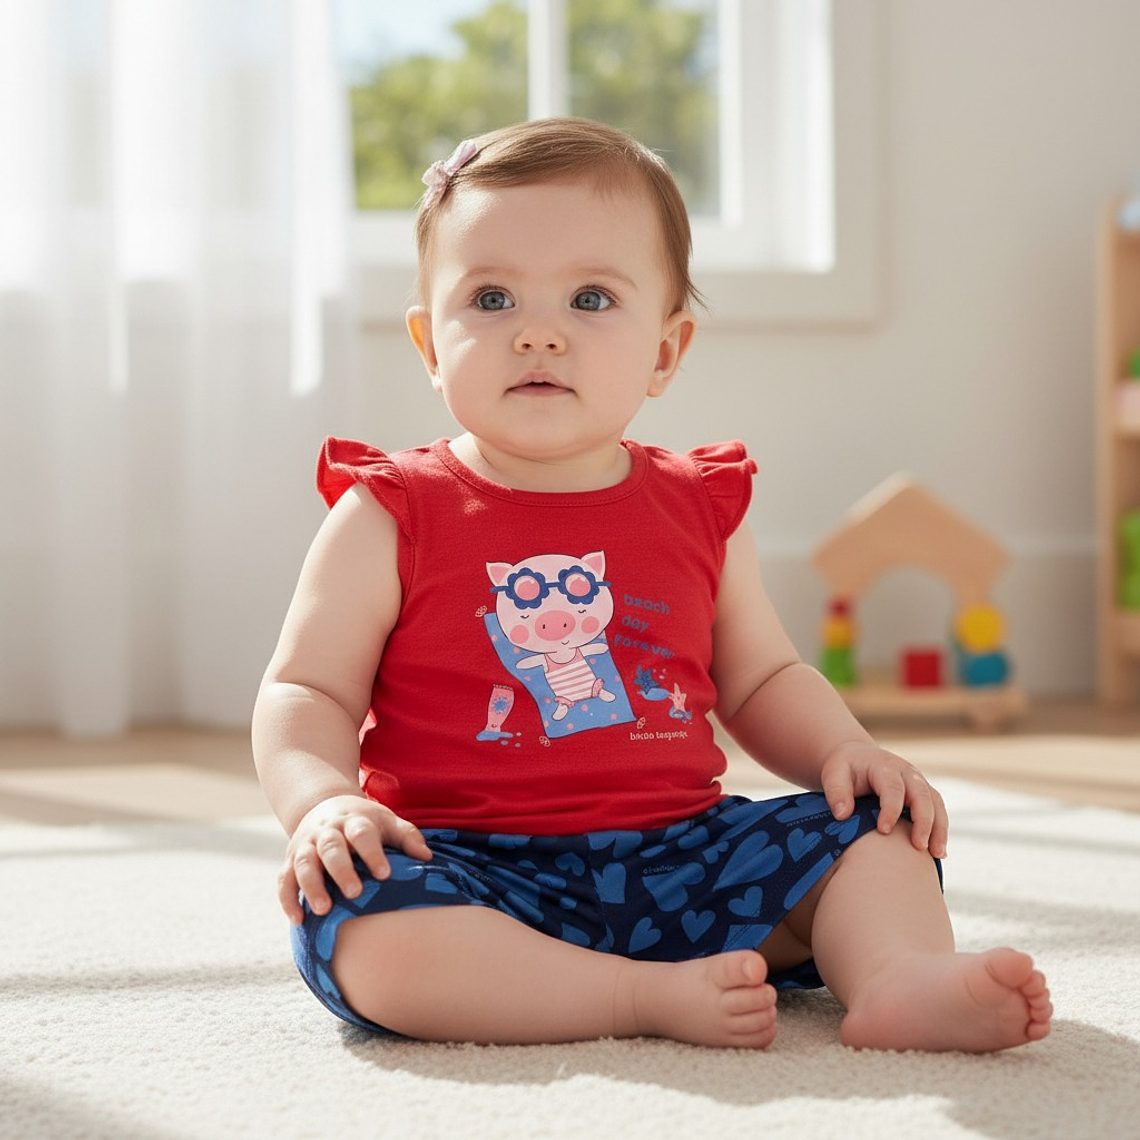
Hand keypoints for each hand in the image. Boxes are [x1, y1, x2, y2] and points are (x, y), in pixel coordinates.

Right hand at [278, 794, 432, 924]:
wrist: (324, 805)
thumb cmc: (364, 821)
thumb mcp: (387, 821)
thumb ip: (407, 837)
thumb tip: (427, 858)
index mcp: (353, 820)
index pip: (362, 833)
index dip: (373, 853)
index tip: (385, 874)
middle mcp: (327, 831)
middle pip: (330, 847)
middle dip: (341, 870)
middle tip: (355, 893)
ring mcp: (305, 845)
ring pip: (303, 863)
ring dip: (312, 886)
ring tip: (324, 910)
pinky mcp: (289, 861)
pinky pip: (284, 880)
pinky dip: (288, 900)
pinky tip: (298, 920)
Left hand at [820, 741, 947, 857]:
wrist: (857, 757)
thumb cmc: (845, 768)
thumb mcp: (833, 773)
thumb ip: (836, 792)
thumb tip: (842, 815)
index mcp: (884, 767)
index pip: (892, 788)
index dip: (890, 810)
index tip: (883, 831)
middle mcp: (906, 773)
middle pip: (922, 795)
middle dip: (923, 821)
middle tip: (918, 846)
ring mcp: (918, 783)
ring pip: (936, 803)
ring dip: (939, 829)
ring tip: (937, 854)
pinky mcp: (923, 794)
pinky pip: (938, 810)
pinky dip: (940, 830)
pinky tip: (938, 853)